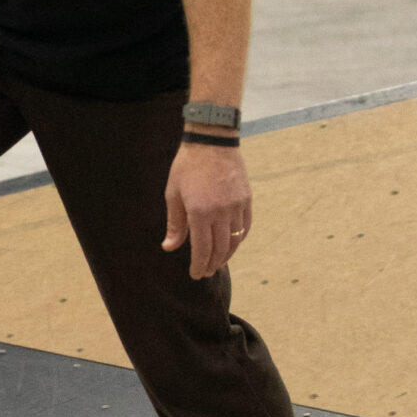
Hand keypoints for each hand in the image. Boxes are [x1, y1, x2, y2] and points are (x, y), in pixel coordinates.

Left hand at [163, 142, 251, 280]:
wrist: (212, 141)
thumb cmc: (187, 166)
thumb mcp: (173, 194)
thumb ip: (175, 224)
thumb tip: (169, 248)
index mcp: (200, 212)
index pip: (202, 249)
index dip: (199, 265)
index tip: (196, 275)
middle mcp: (221, 212)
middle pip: (220, 248)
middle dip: (213, 264)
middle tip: (207, 272)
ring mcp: (237, 206)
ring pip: (235, 240)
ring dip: (227, 255)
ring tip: (218, 263)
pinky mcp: (247, 200)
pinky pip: (245, 227)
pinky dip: (239, 239)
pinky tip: (232, 244)